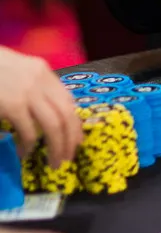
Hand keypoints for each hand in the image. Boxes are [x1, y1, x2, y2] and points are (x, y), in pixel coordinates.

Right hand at [0, 47, 81, 166]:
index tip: (76, 141)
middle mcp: (40, 80)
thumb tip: (45, 113)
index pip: (68, 99)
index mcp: (42, 70)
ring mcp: (27, 92)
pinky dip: (29, 146)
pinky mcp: (13, 105)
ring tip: (53, 162)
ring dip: (57, 147)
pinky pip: (29, 132)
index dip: (74, 123)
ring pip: (54, 125)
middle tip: (67, 158)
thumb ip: (32, 86)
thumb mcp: (16, 71)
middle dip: (70, 139)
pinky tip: (24, 152)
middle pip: (67, 114)